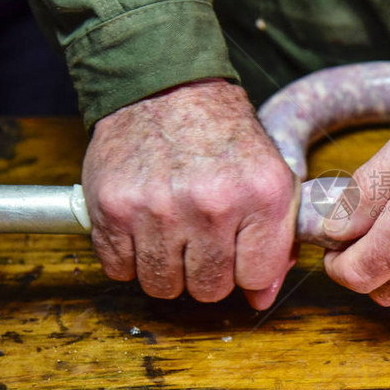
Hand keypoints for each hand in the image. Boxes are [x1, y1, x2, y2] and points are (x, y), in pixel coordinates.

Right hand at [82, 79, 297, 307]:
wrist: (168, 89)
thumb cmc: (224, 139)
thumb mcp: (271, 179)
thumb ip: (276, 242)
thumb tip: (260, 299)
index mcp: (260, 196)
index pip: (256, 277)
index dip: (247, 271)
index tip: (238, 252)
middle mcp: (211, 205)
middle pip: (208, 289)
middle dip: (207, 272)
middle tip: (202, 239)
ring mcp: (158, 209)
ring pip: (162, 286)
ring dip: (168, 268)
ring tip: (172, 233)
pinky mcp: (113, 209)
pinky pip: (119, 270)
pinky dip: (129, 257)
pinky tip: (143, 226)